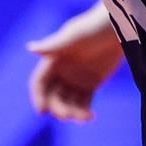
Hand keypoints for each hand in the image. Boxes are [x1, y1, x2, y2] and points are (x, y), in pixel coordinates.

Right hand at [27, 2, 123, 122]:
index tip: (42, 111)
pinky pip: (84, 103)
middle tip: (68, 115)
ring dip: (72, 113)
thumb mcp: (72, 36)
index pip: (39, 82)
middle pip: (52, 97)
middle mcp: (62, 72)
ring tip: (84, 118)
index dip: (38, 97)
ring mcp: (75, 80)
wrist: (116, 28)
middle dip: (58, 108)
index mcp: (52, 60)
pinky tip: (90, 117)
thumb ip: (52, 45)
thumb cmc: (92, 27)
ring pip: (68, 103)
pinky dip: (84, 112)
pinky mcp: (91, 85)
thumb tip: (29, 47)